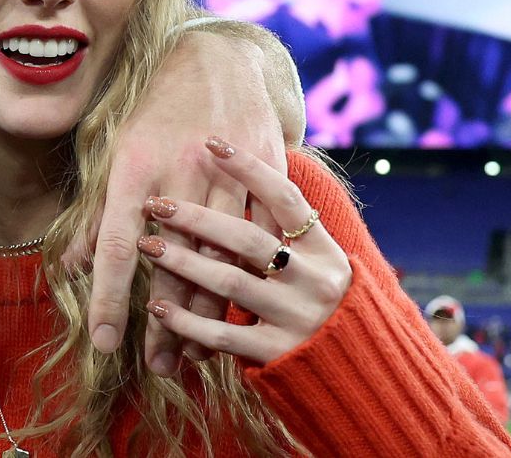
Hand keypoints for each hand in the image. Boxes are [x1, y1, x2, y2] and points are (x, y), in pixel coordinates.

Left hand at [63, 28, 286, 371]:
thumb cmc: (154, 110)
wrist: (218, 60)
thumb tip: (73, 266)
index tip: (105, 343)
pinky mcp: (264, 175)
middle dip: (164, 322)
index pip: (117, 246)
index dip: (110, 298)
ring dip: (207, 313)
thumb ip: (97, 214)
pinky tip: (238, 314)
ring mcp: (225, 175)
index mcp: (134, 168)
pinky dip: (249, 279)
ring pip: (220, 259)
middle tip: (157, 367)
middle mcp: (179, 173)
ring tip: (193, 354)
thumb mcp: (114, 152)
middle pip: (173, 263)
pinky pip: (260, 240)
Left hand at [136, 137, 350, 364]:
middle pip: (248, 239)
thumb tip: (236, 183)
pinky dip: (186, 322)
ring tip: (146, 247)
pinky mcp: (280, 353)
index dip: (250, 168)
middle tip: (155, 204)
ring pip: (230, 283)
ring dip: (182, 263)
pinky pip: (223, 335)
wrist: (363, 369)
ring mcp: (298, 317)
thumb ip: (283, 231)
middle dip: (196, 219)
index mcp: (323, 250)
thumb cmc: (320, 303)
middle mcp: (315, 280)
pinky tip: (157, 307)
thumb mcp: (316, 262)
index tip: (211, 142)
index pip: (285, 198)